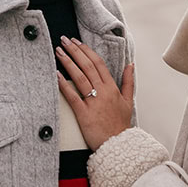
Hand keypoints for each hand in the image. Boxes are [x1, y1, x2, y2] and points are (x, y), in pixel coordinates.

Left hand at [55, 36, 134, 150]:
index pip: (98, 63)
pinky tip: (56, 74)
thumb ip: (129, 82)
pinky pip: (72, 96)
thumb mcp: (128, 101)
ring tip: (59, 52)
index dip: (86, 51)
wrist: (119, 145)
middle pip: (87, 66)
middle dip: (75, 51)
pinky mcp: (84, 114)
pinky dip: (64, 84)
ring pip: (80, 77)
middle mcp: (103, 92)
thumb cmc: (121, 125)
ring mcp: (93, 102)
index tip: (76, 42)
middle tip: (64, 41)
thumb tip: (130, 65)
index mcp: (112, 88)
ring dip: (68, 62)